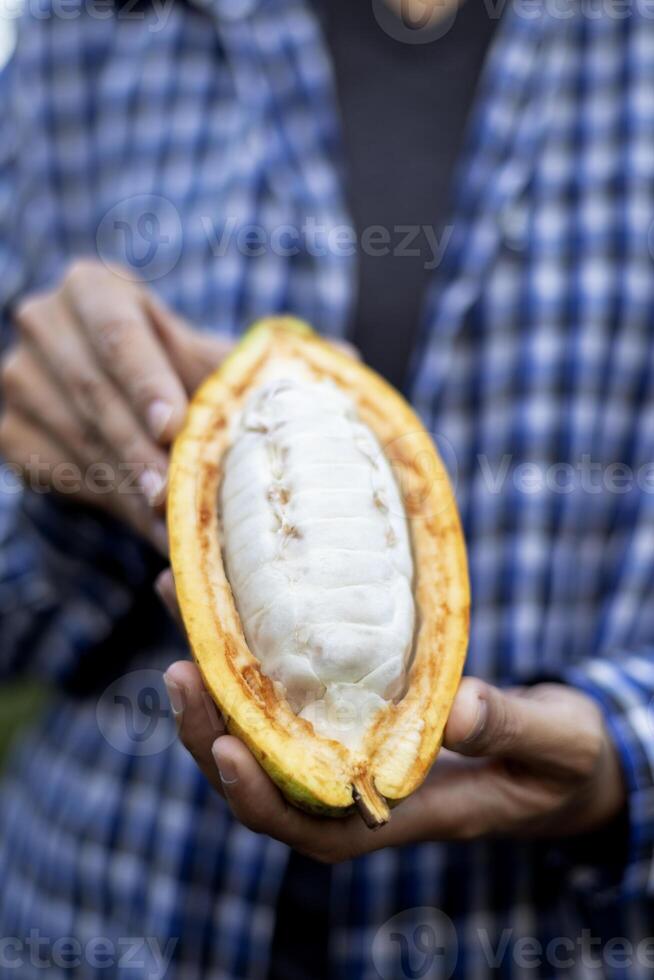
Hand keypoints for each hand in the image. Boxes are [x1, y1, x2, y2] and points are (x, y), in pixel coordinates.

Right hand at [0, 260, 232, 552]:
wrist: (140, 403)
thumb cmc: (186, 370)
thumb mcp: (208, 360)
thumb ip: (223, 375)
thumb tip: (254, 403)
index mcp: (92, 289)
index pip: (118, 335)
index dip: (146, 384)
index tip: (172, 430)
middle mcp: (44, 322)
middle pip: (94, 392)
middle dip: (140, 450)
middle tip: (174, 496)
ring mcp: (19, 377)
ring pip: (77, 438)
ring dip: (129, 486)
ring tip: (174, 521)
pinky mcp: (11, 431)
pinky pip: (57, 471)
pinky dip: (108, 502)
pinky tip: (147, 523)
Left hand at [157, 573, 625, 862]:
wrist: (556, 756)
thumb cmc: (560, 760)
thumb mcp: (554, 743)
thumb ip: (511, 728)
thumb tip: (456, 711)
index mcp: (404, 811)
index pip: (317, 827)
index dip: (264, 801)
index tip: (229, 751)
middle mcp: (360, 787)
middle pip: (266, 783)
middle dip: (212, 736)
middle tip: (179, 671)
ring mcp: (350, 751)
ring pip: (263, 737)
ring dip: (217, 688)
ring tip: (183, 617)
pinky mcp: (351, 714)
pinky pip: (285, 696)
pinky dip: (247, 657)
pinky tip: (224, 603)